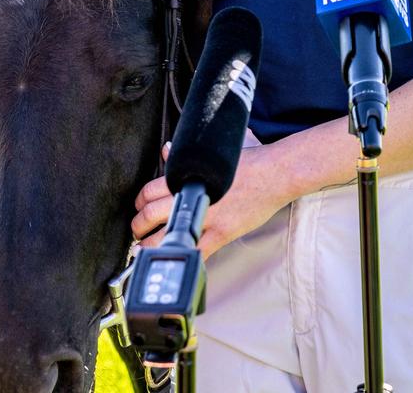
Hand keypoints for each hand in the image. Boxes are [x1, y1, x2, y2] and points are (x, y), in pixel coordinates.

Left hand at [132, 143, 288, 258]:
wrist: (274, 173)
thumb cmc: (246, 164)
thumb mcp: (212, 156)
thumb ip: (184, 157)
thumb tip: (165, 151)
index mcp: (188, 176)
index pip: (149, 190)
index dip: (138, 202)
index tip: (139, 209)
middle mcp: (194, 196)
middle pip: (150, 214)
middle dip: (138, 226)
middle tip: (138, 231)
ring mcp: (207, 217)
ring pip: (166, 236)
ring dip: (150, 246)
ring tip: (147, 249)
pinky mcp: (222, 233)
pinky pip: (198, 253)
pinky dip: (184, 258)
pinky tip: (177, 260)